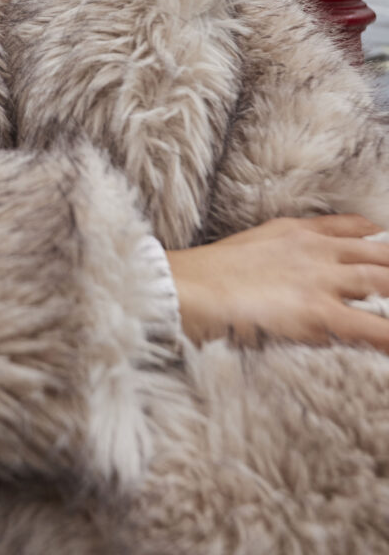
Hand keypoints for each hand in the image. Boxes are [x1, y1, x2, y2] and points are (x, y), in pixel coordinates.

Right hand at [167, 215, 388, 351]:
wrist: (186, 286)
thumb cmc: (205, 275)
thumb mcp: (247, 249)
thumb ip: (276, 253)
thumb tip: (282, 275)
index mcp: (297, 232)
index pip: (352, 227)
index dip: (377, 237)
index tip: (386, 243)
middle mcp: (316, 250)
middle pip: (378, 253)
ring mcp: (321, 279)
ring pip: (384, 281)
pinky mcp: (319, 312)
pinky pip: (373, 327)